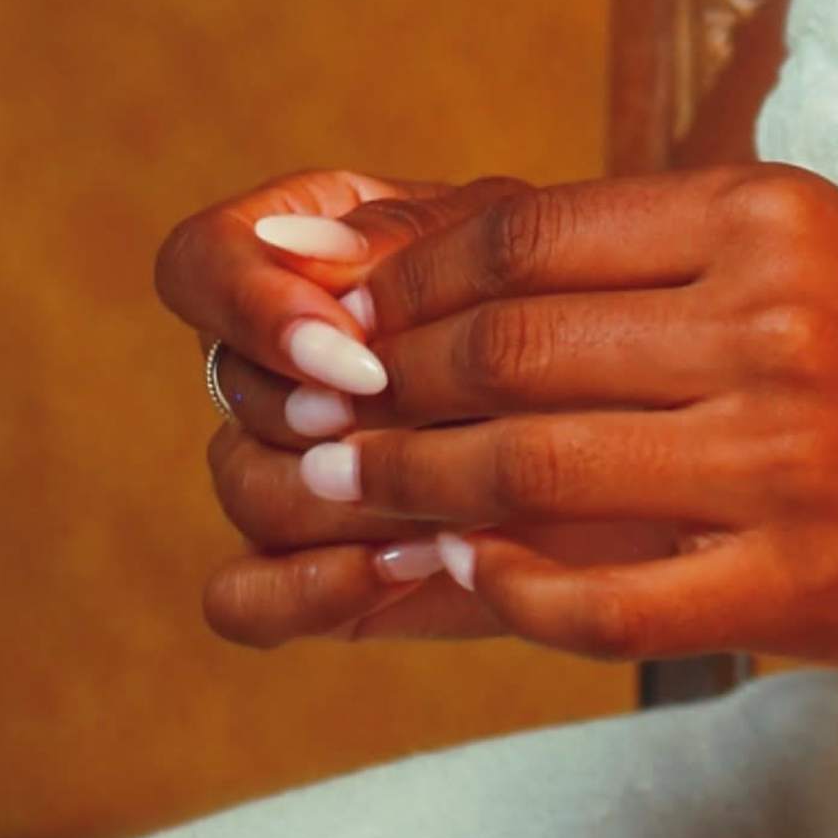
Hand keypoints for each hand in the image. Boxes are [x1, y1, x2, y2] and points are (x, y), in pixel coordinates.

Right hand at [156, 167, 566, 645]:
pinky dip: (305, 589)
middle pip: (232, 386)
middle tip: (416, 427)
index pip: (199, 261)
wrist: (638, 415)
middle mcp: (273, 357)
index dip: (249, 305)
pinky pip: (242, 596)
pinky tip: (406, 562)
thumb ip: (410, 243)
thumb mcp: (514, 241)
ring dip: (340, 495)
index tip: (349, 349)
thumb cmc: (573, 297)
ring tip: (447, 494)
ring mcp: (284, 463)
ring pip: (244, 484)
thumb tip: (311, 255)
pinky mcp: (305, 565)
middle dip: (326, 410)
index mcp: (303, 249)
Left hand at [284, 162, 837, 670]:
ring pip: (525, 470)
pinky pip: (596, 598)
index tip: (342, 314)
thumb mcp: (814, 257)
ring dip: (407, 491)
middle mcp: (770, 320)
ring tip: (347, 498)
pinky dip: (503, 588)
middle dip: (379, 389)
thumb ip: (657, 261)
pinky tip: (463, 576)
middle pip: (506, 349)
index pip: (531, 237)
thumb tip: (462, 249)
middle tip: (302, 417)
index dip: (408, 281)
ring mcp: (780, 458)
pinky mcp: (792, 584)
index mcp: (769, 220)